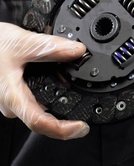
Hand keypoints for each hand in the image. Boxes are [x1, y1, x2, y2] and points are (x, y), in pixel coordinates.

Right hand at [0, 22, 89, 139]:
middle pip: (41, 120)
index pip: (39, 123)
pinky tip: (60, 91)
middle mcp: (9, 103)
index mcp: (12, 96)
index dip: (63, 130)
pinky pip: (32, 102)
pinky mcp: (12, 93)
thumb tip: (77, 50)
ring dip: (57, 111)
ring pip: (36, 111)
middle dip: (64, 122)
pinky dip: (49, 100)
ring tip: (77, 104)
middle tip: (85, 120)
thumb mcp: (21, 42)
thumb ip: (51, 47)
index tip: (81, 128)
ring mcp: (9, 100)